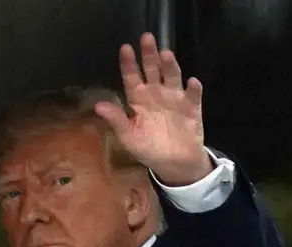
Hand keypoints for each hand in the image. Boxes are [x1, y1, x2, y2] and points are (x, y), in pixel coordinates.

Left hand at [95, 32, 212, 185]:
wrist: (173, 163)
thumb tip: (98, 105)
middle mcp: (155, 93)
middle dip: (149, 54)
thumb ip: (116, 119)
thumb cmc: (147, 147)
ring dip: (170, 66)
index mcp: (138, 99)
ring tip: (165, 54)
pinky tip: (191, 83)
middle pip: (152, 69)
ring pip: (172, 76)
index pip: (131, 77)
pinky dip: (193, 89)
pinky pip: (193, 95)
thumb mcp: (128, 136)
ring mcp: (174, 98)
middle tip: (146, 38)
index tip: (125, 49)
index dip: (128, 63)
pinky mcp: (191, 107)